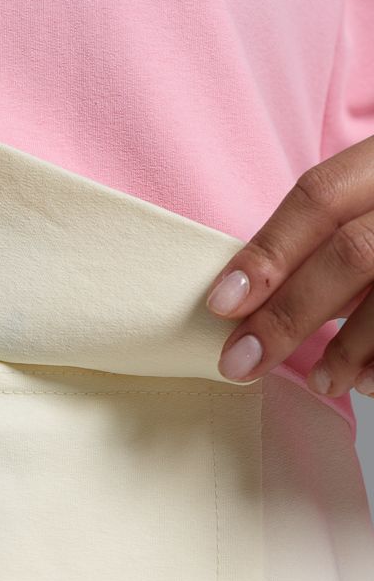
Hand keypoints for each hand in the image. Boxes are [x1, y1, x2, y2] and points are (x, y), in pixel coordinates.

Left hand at [205, 135, 373, 395]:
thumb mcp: (370, 196)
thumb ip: (326, 236)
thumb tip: (251, 300)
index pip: (320, 196)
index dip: (268, 251)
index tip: (222, 304)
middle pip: (353, 253)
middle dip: (290, 315)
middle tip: (242, 363)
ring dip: (347, 349)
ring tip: (319, 383)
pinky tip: (369, 382)